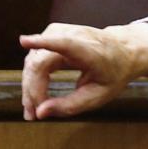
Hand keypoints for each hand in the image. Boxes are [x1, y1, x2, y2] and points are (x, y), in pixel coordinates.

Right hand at [19, 21, 147, 118]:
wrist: (123, 51)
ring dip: (29, 86)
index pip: (64, 43)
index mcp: (90, 51)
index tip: (24, 41)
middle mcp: (73, 36)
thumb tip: (41, 113)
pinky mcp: (53, 35)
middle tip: (31, 115)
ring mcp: (61, 32)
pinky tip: (33, 95)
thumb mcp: (98, 96)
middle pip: (40, 61)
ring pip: (33, 60)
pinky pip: (36, 58)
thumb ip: (70, 105)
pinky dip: (32, 77)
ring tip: (30, 111)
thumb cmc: (112, 74)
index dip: (44, 42)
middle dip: (32, 89)